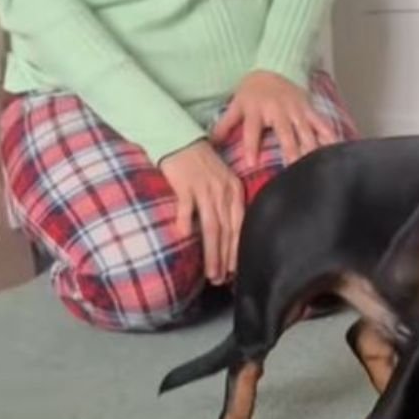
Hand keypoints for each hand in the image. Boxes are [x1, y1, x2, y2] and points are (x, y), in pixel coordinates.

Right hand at [158, 140, 244, 284]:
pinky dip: (184, 221)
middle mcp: (223, 191)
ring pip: (211, 226)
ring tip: (210, 272)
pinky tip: (182, 236)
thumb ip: (226, 203)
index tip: (234, 271)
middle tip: (220, 279)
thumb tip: (227, 232)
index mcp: (234, 190)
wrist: (180, 139)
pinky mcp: (185, 184)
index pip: (238, 226)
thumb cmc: (200, 163)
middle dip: (224, 258)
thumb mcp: (221, 181)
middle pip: (226, 230)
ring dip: (211, 251)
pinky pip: (186, 207)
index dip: (236, 250)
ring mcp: (204, 188)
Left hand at [210, 70, 340, 168]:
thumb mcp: (236, 105)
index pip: (252, 131)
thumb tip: (209, 143)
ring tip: (316, 164)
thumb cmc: (252, 91)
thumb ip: (224, 125)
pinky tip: (337, 148)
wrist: (272, 67)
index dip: (252, 146)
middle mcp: (277, 111)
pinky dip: (329, 135)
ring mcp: (296, 110)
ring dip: (312, 147)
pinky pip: (321, 123)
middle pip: (285, 133)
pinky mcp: (308, 108)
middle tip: (294, 168)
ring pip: (305, 131)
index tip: (252, 163)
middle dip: (291, 150)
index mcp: (256, 111)